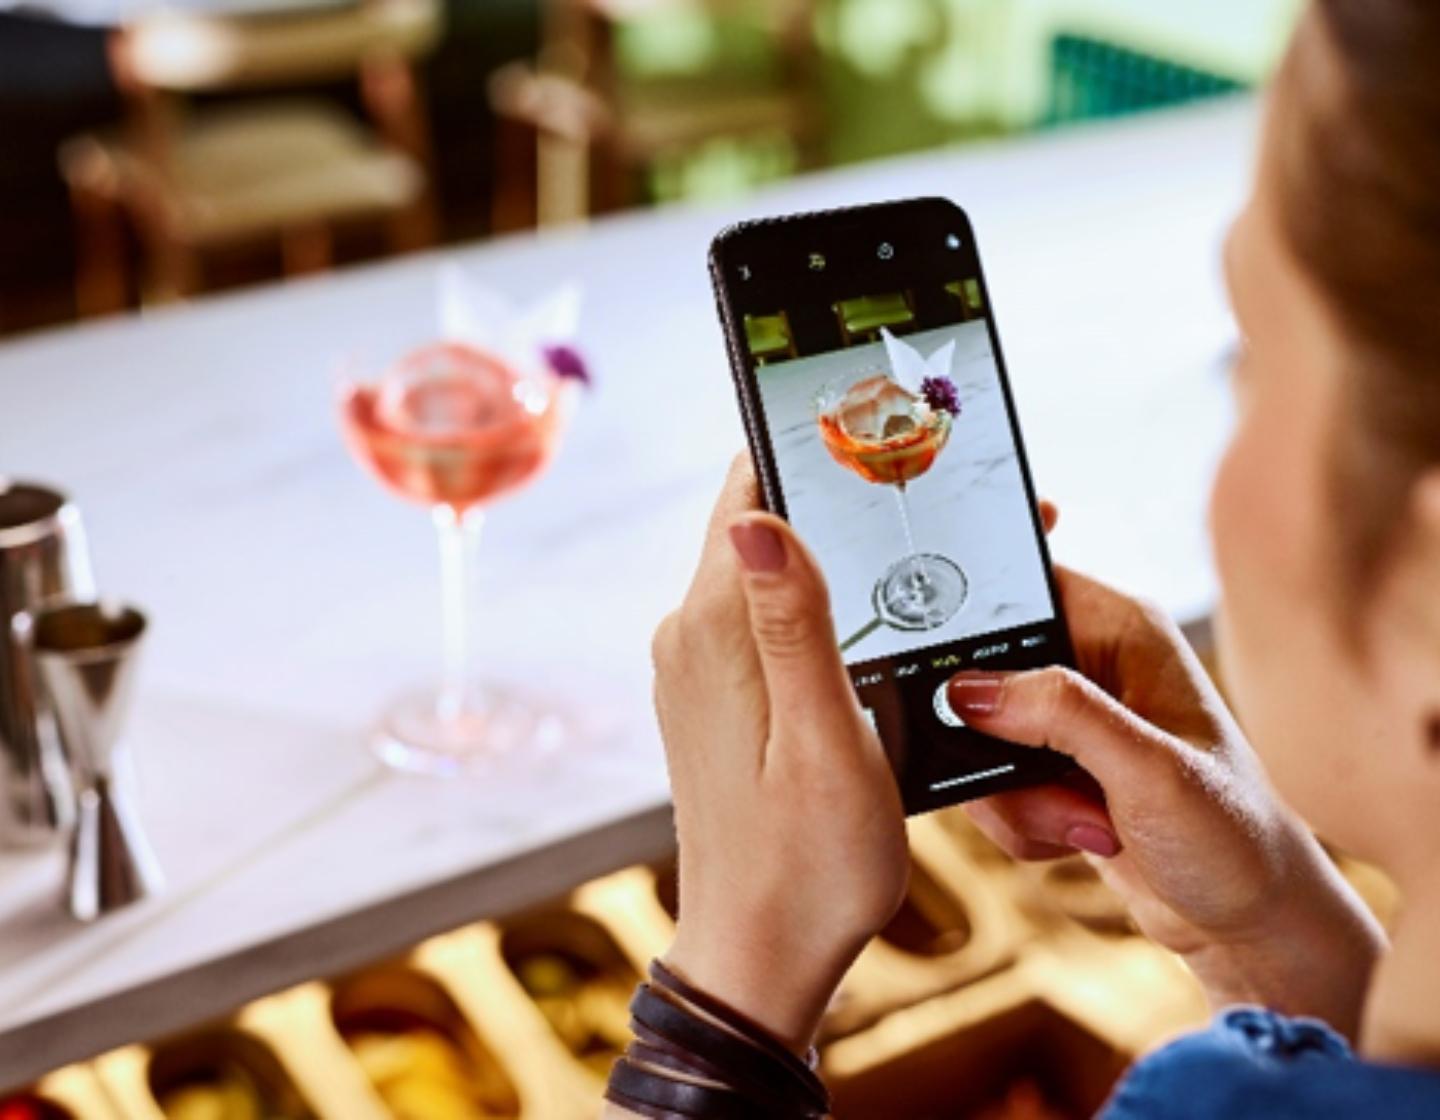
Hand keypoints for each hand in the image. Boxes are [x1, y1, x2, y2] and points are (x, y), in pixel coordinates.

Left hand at [651, 457, 908, 1050]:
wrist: (758, 956)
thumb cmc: (808, 866)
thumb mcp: (826, 743)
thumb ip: (796, 627)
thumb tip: (759, 519)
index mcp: (714, 634)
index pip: (750, 492)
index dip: (813, 448)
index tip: (879, 424)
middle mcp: (690, 637)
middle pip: (762, 523)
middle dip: (839, 496)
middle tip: (933, 487)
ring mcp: (697, 667)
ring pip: (766, 569)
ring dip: (834, 549)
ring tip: (921, 544)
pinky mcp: (713, 695)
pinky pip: (763, 616)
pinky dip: (817, 598)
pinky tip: (875, 613)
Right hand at [950, 567, 1385, 1037]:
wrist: (1247, 921)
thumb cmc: (1233, 835)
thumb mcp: (1149, 769)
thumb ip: (1062, 716)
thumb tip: (969, 691)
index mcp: (1120, 627)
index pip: (1018, 581)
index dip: (970, 610)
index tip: (953, 670)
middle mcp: (1089, 663)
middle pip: (978, 672)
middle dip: (996, 744)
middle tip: (1050, 780)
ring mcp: (1065, 721)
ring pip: (974, 741)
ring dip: (1015, 798)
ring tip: (1088, 821)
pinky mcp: (1049, 770)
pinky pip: (989, 787)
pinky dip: (1021, 825)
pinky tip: (1084, 836)